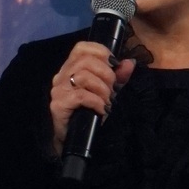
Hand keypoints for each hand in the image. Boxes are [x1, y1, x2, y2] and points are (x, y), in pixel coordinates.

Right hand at [50, 41, 134, 155]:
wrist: (74, 139)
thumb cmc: (89, 112)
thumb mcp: (107, 91)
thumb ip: (118, 77)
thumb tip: (129, 63)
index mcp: (71, 68)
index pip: (81, 48)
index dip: (100, 52)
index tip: (114, 65)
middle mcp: (62, 75)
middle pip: (84, 61)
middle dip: (106, 74)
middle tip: (113, 90)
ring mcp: (58, 89)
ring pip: (82, 76)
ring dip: (102, 89)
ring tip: (107, 101)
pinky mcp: (58, 104)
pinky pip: (81, 96)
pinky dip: (96, 101)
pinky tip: (102, 109)